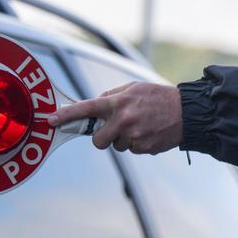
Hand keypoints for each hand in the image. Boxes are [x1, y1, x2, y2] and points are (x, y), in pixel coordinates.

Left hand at [48, 82, 182, 154]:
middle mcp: (123, 120)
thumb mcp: (134, 88)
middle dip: (104, 137)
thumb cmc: (159, 97)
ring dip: (125, 139)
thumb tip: (93, 107)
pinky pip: (132, 150)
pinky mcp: (144, 148)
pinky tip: (150, 133)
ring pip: (117, 146)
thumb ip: (112, 96)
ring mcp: (133, 136)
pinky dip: (138, 144)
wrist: (187, 112)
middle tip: (117, 128)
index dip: (66, 115)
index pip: (87, 108)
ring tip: (142, 126)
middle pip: (98, 140)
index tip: (50, 120)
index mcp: (119, 102)